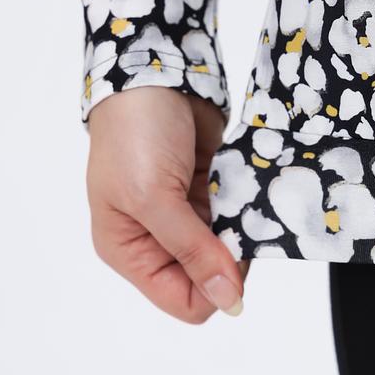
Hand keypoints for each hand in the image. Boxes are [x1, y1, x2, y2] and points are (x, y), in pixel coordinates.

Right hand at [86, 87, 247, 323]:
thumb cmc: (134, 132)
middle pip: (211, 275)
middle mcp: (156, 237)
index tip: (230, 252)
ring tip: (241, 198)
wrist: (153, 72)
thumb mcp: (153, 198)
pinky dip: (246, 204)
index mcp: (128, 249)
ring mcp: (185, 212)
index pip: (183, 300)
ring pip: (229, 245)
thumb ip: (192, 251)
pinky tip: (246, 186)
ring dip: (241, 226)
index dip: (214, 286)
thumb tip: (227, 302)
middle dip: (231, 254)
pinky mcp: (208, 188)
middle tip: (238, 219)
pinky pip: (237, 213)